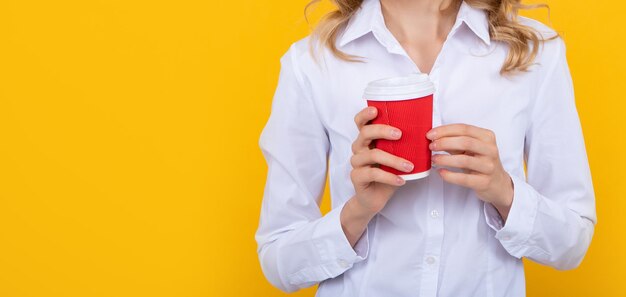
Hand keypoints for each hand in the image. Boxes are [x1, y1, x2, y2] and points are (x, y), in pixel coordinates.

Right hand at [341, 106, 412, 245]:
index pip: (360, 122)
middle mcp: (358, 148)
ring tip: (410, 166)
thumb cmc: (387, 173)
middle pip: (365, 133)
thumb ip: (403, 144)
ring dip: (394, 160)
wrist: (374, 198)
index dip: (365, 114)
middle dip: (382, 131)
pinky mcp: (357, 177)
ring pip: (372, 155)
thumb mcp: (396, 156)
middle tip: (400, 134)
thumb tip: (428, 132)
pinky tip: (402, 181)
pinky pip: (373, 174)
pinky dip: (390, 177)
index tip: (377, 110)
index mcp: (367, 140)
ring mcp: (356, 163)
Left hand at [426, 124, 513, 220]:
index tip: (430, 134)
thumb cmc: (480, 162)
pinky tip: (440, 172)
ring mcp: (489, 166)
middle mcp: (490, 150)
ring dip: (445, 159)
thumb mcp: (471, 149)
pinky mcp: (484, 182)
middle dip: (444, 142)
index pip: (464, 128)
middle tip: (431, 146)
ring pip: (464, 160)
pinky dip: (449, 175)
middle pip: (465, 142)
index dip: (445, 130)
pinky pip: (464, 179)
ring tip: (434, 159)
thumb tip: (434, 137)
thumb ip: (455, 142)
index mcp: (487, 137)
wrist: (497, 183)